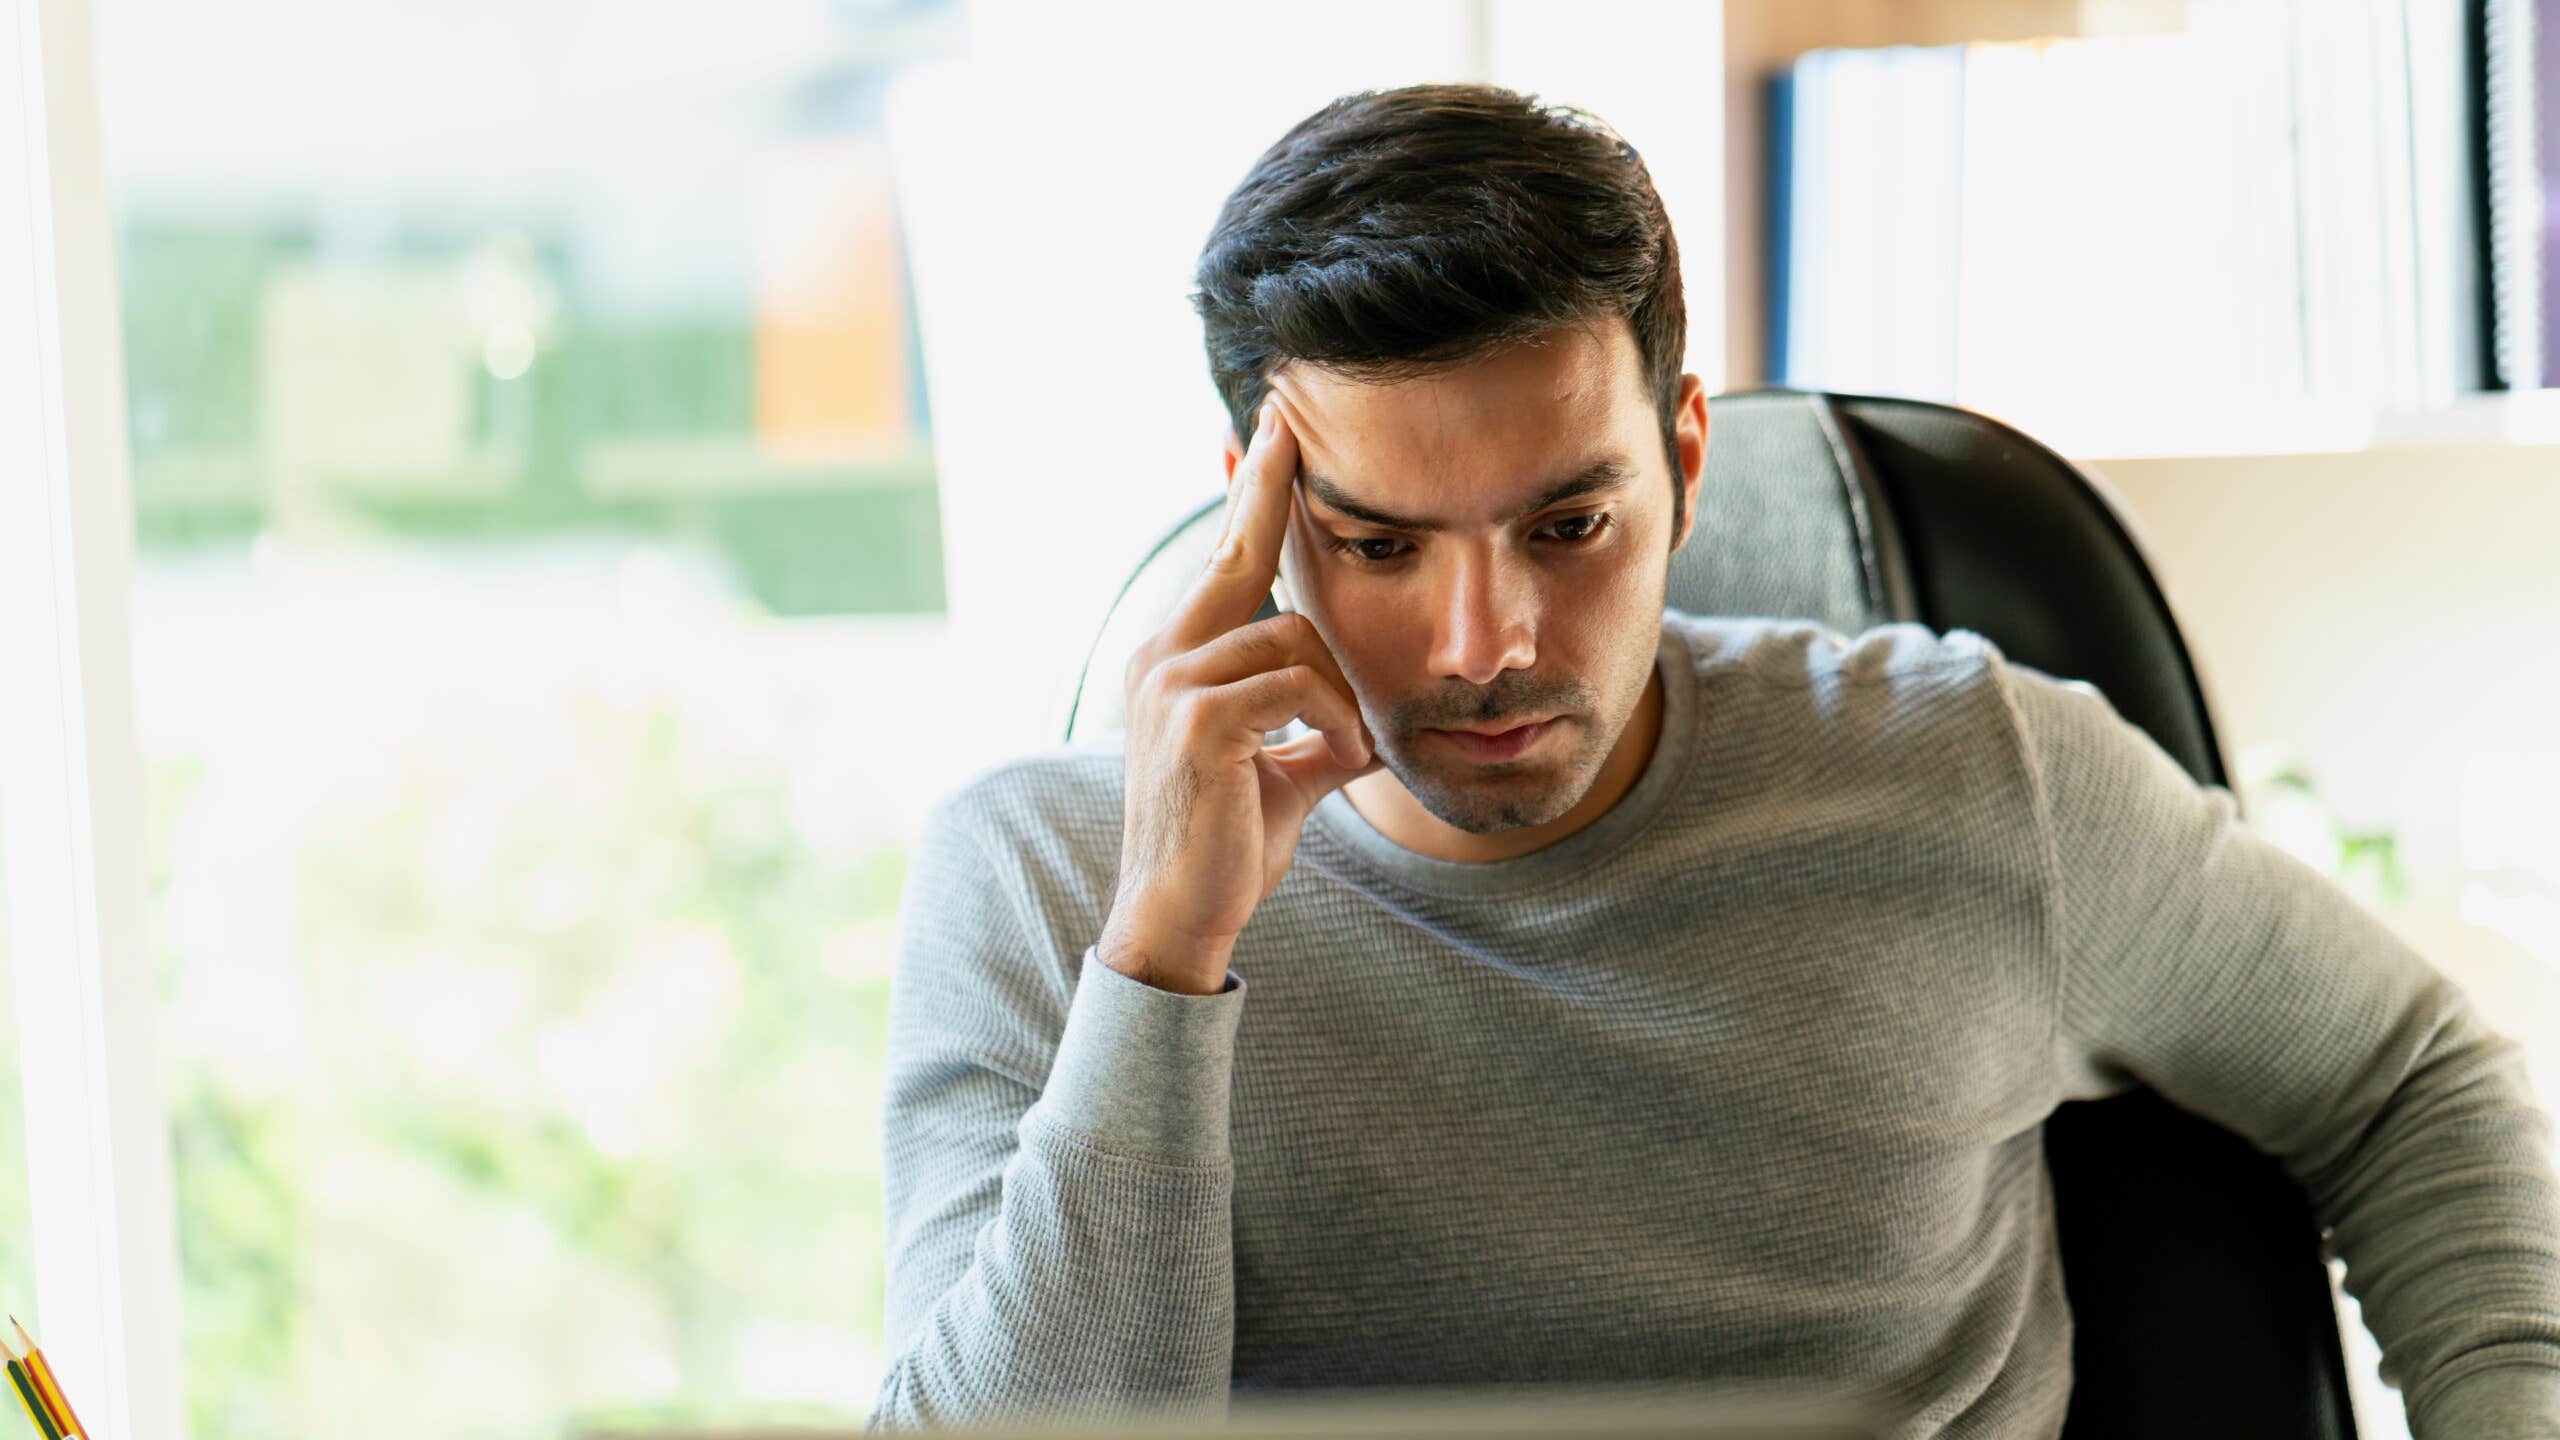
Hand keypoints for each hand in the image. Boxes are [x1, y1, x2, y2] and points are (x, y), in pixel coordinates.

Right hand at [1099, 398, 1379, 994]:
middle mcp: (1162, 656)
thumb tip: (1356, 726)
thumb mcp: (1279, 769)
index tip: (1270, 429)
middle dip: (1271, 486)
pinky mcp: (1197, 720)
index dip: (1250, 495)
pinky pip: (1295, 687)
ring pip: (1294, 637)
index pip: (1223, 561)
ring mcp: (1172, 683)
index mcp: (1175, 659)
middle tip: (1291, 417)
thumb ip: (1310, 729)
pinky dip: (1333, 723)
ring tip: (1346, 752)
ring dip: (1340, 696)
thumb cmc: (1226, 844)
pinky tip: (1338, 762)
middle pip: (1238, 555)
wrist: (1179, 914)